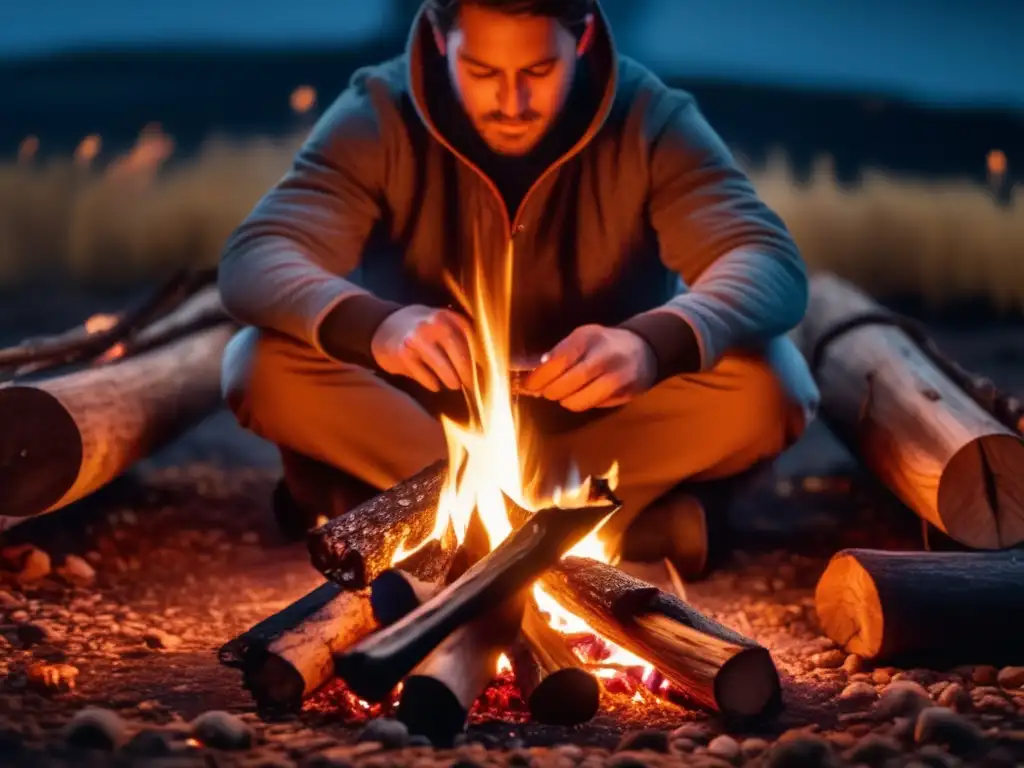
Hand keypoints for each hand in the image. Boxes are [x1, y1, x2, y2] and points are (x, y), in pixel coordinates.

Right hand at [370, 305, 474, 391]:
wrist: (381, 325)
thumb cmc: (419, 329)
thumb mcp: (439, 323)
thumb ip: (458, 336)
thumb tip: (481, 364)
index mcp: (446, 316)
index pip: (469, 336)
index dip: (479, 355)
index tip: (484, 369)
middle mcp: (433, 323)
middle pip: (458, 350)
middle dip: (466, 370)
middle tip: (470, 382)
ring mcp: (417, 338)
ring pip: (442, 364)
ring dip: (450, 378)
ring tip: (453, 384)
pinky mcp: (403, 354)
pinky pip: (424, 374)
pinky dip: (431, 382)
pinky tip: (434, 384)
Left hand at [522, 325, 656, 410]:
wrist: (642, 350)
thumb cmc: (602, 344)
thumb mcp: (581, 338)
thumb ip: (559, 352)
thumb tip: (535, 372)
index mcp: (588, 338)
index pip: (557, 361)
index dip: (539, 377)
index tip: (528, 384)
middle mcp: (603, 356)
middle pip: (566, 384)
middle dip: (549, 391)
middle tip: (543, 391)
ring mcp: (616, 377)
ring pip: (577, 401)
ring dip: (564, 400)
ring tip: (562, 393)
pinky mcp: (623, 394)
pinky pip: (591, 406)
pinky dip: (580, 403)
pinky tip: (580, 394)